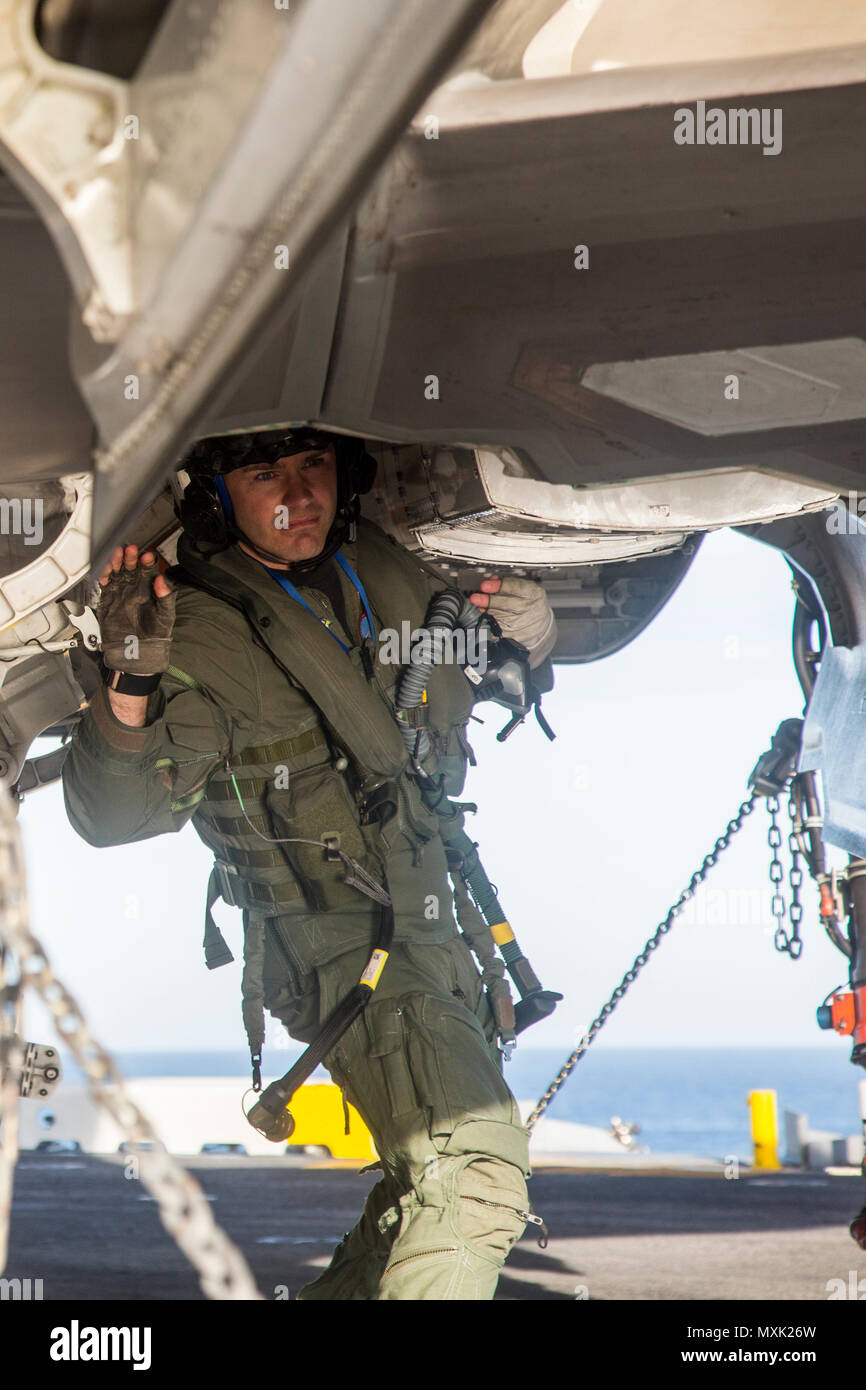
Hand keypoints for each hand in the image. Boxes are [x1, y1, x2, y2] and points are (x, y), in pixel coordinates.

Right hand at [97, 544, 175, 673]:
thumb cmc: (155, 635)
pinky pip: (105, 583)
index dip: (147, 563)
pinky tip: (107, 568)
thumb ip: (165, 598)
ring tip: (118, 554)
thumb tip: (162, 580)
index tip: (148, 557)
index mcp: (149, 590)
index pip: (148, 571)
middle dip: (131, 558)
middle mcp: (135, 588)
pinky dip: (104, 575)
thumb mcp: (165, 616)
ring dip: (117, 562)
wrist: (137, 652)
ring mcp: (121, 592)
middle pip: (131, 568)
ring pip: (117, 572)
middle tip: (131, 551)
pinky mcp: (108, 598)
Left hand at [468, 574, 556, 667]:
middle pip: (507, 604)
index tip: (485, 585)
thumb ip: (508, 582)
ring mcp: (523, 622)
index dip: (499, 586)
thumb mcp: (525, 588)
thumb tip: (492, 580)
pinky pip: (500, 627)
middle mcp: (530, 608)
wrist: (540, 624)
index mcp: (534, 593)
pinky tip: (485, 615)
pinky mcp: (515, 634)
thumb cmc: (530, 602)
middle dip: (489, 601)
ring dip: (487, 611)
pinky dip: (490, 621)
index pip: (516, 588)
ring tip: (478, 605)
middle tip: (475, 598)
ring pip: (502, 617)